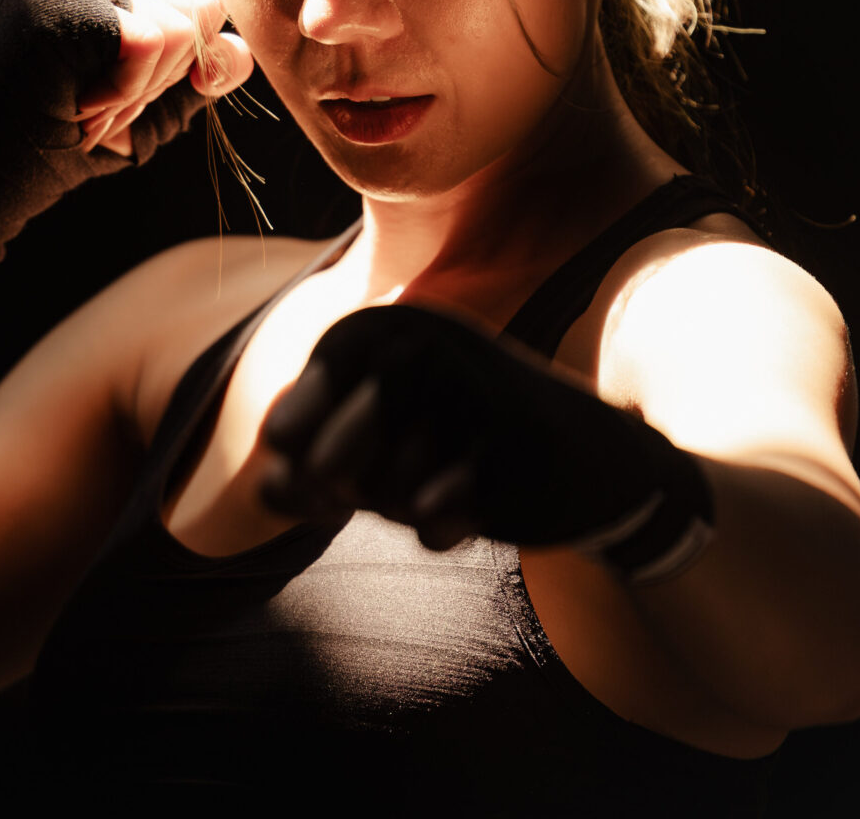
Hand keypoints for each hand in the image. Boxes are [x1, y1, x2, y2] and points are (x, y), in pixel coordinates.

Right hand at [0, 0, 252, 268]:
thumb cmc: (56, 134)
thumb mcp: (149, 103)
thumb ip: (198, 73)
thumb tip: (242, 51)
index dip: (184, 63)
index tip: (125, 96)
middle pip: (202, 5)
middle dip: (165, 78)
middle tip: (102, 104)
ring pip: (181, 26)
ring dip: (140, 91)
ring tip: (87, 105)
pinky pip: (151, 40)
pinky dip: (126, 91)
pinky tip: (78, 103)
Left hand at [257, 305, 714, 574]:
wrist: (591, 464)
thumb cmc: (456, 453)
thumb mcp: (372, 458)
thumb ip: (303, 472)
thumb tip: (268, 489)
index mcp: (375, 330)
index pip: (285, 429)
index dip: (298, 478)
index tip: (325, 486)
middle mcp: (417, 342)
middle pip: (327, 466)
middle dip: (349, 498)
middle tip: (380, 494)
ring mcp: (465, 382)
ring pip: (381, 494)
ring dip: (399, 510)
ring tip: (433, 488)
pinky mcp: (508, 435)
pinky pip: (431, 518)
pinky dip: (438, 528)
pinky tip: (460, 512)